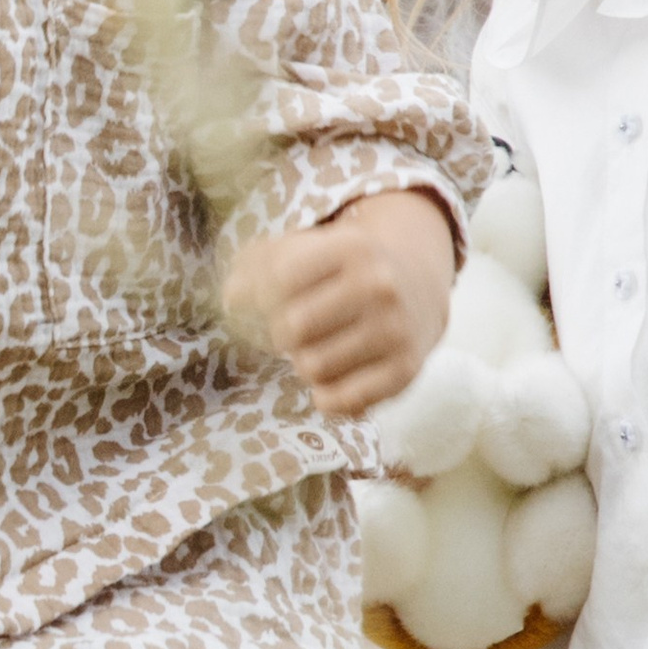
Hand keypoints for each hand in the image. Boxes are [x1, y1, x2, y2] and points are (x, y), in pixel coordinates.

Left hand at [229, 185, 455, 418]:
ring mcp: (396, 329)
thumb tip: (231, 302)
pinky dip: (326, 396)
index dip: (258, 298)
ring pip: (312, 368)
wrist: (416, 288)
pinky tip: (330, 379)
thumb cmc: (340, 272)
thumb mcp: (304, 250)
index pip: (279, 280)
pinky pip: (343, 401)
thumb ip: (254, 267)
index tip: (265, 303)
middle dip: (279, 334)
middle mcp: (380, 286)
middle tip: (293, 330)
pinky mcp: (405, 370)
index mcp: (351, 247)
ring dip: (303, 363)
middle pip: (291, 329)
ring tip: (317, 348)